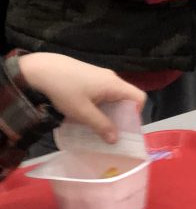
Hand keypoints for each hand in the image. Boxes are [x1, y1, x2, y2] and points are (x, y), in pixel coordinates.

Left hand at [18, 53, 145, 142]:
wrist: (43, 69)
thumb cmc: (65, 90)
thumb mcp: (82, 112)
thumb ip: (101, 125)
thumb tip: (115, 140)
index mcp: (114, 85)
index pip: (139, 97)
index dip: (137, 113)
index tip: (124, 127)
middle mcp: (112, 78)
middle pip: (126, 97)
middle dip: (120, 115)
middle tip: (107, 129)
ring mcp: (101, 75)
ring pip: (113, 95)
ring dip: (108, 109)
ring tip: (93, 121)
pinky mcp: (90, 75)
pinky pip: (103, 91)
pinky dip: (99, 102)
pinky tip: (83, 108)